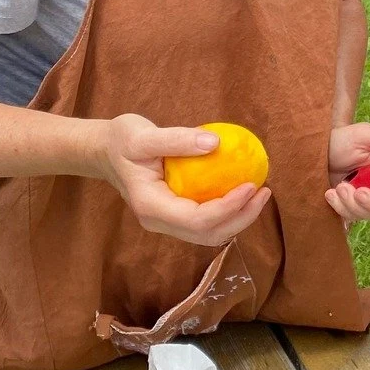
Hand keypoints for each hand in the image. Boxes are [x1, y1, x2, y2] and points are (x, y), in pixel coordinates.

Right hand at [98, 114, 270, 246]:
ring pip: (209, 233)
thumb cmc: (121, 141)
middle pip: (208, 234)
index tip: (250, 185)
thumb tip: (216, 143)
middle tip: (264, 191)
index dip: (228, 207)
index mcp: (151, 207)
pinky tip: (243, 189)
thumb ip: (177, 139)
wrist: (104, 151)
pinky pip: (206, 221)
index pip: (196, 220)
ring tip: (260, 192)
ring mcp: (167, 221)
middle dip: (241, 218)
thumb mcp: (142, 135)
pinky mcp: (175, 214)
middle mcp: (159, 221)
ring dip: (238, 218)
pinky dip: (228, 211)